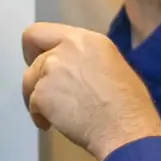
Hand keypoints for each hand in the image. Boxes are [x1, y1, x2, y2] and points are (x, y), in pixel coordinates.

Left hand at [21, 22, 160, 160]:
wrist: (125, 128)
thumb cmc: (130, 105)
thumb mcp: (113, 67)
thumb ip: (87, 62)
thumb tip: (77, 73)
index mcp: (86, 40)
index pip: (43, 32)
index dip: (36, 49)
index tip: (43, 63)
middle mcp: (65, 48)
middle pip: (33, 56)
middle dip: (36, 75)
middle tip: (45, 92)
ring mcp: (51, 69)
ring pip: (29, 81)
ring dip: (38, 98)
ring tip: (54, 116)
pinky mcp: (41, 93)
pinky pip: (32, 104)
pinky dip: (39, 117)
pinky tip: (53, 126)